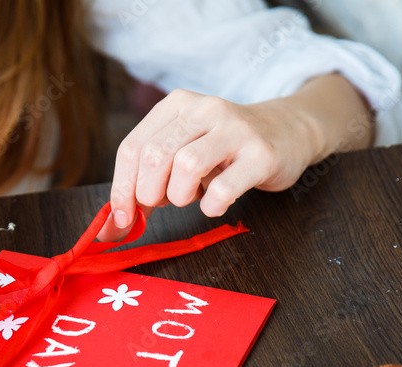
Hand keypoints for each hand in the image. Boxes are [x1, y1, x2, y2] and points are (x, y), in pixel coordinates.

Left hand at [104, 77, 373, 240]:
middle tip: (164, 203)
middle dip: (149, 194)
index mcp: (176, 105)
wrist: (289, 131)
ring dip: (180, 196)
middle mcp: (204, 109)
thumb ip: (148, 180)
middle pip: (154, 156)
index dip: (121, 190)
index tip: (121, 220)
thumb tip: (112, 226)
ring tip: (193, 196)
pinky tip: (215, 203)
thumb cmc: (225, 149)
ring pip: (186, 166)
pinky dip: (211, 205)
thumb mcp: (184, 150)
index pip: (132, 148)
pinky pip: (222, 188)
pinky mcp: (261, 154)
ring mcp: (235, 129)